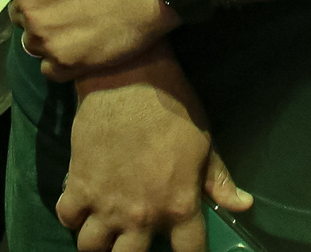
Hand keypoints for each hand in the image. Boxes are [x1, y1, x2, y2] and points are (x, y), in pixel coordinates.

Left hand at [0, 0, 172, 78]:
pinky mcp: (71, 63)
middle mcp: (31, 10)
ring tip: (75, 16)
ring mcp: (50, 40)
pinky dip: (59, 57)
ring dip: (45, 31)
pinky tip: (79, 41)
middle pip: (16, 13)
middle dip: (34, 2)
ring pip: (32, 40)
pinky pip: (49, 68)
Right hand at [58, 49, 253, 251]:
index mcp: (178, 206)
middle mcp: (141, 215)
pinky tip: (82, 203)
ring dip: (98, 241)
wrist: (130, 76)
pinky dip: (72, 215)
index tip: (181, 250)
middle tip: (132, 237)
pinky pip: (66, 217)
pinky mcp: (77, 184)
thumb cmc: (174, 107)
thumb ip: (219, 180)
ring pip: (91, 248)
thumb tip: (244, 205)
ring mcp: (106, 203)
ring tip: (105, 227)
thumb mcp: (204, 142)